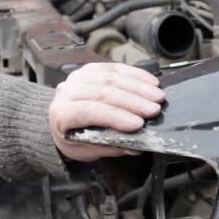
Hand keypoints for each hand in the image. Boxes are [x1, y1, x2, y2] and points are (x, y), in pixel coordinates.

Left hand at [48, 63, 165, 160]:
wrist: (61, 121)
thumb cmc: (74, 137)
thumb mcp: (87, 150)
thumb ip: (110, 147)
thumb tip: (136, 147)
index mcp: (61, 114)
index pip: (90, 111)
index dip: (116, 116)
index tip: (139, 124)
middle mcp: (66, 91)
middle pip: (103, 92)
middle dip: (133, 101)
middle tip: (154, 109)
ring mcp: (78, 77)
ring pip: (111, 77)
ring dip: (138, 87)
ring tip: (157, 96)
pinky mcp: (91, 69)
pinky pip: (115, 67)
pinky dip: (135, 74)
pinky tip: (151, 82)